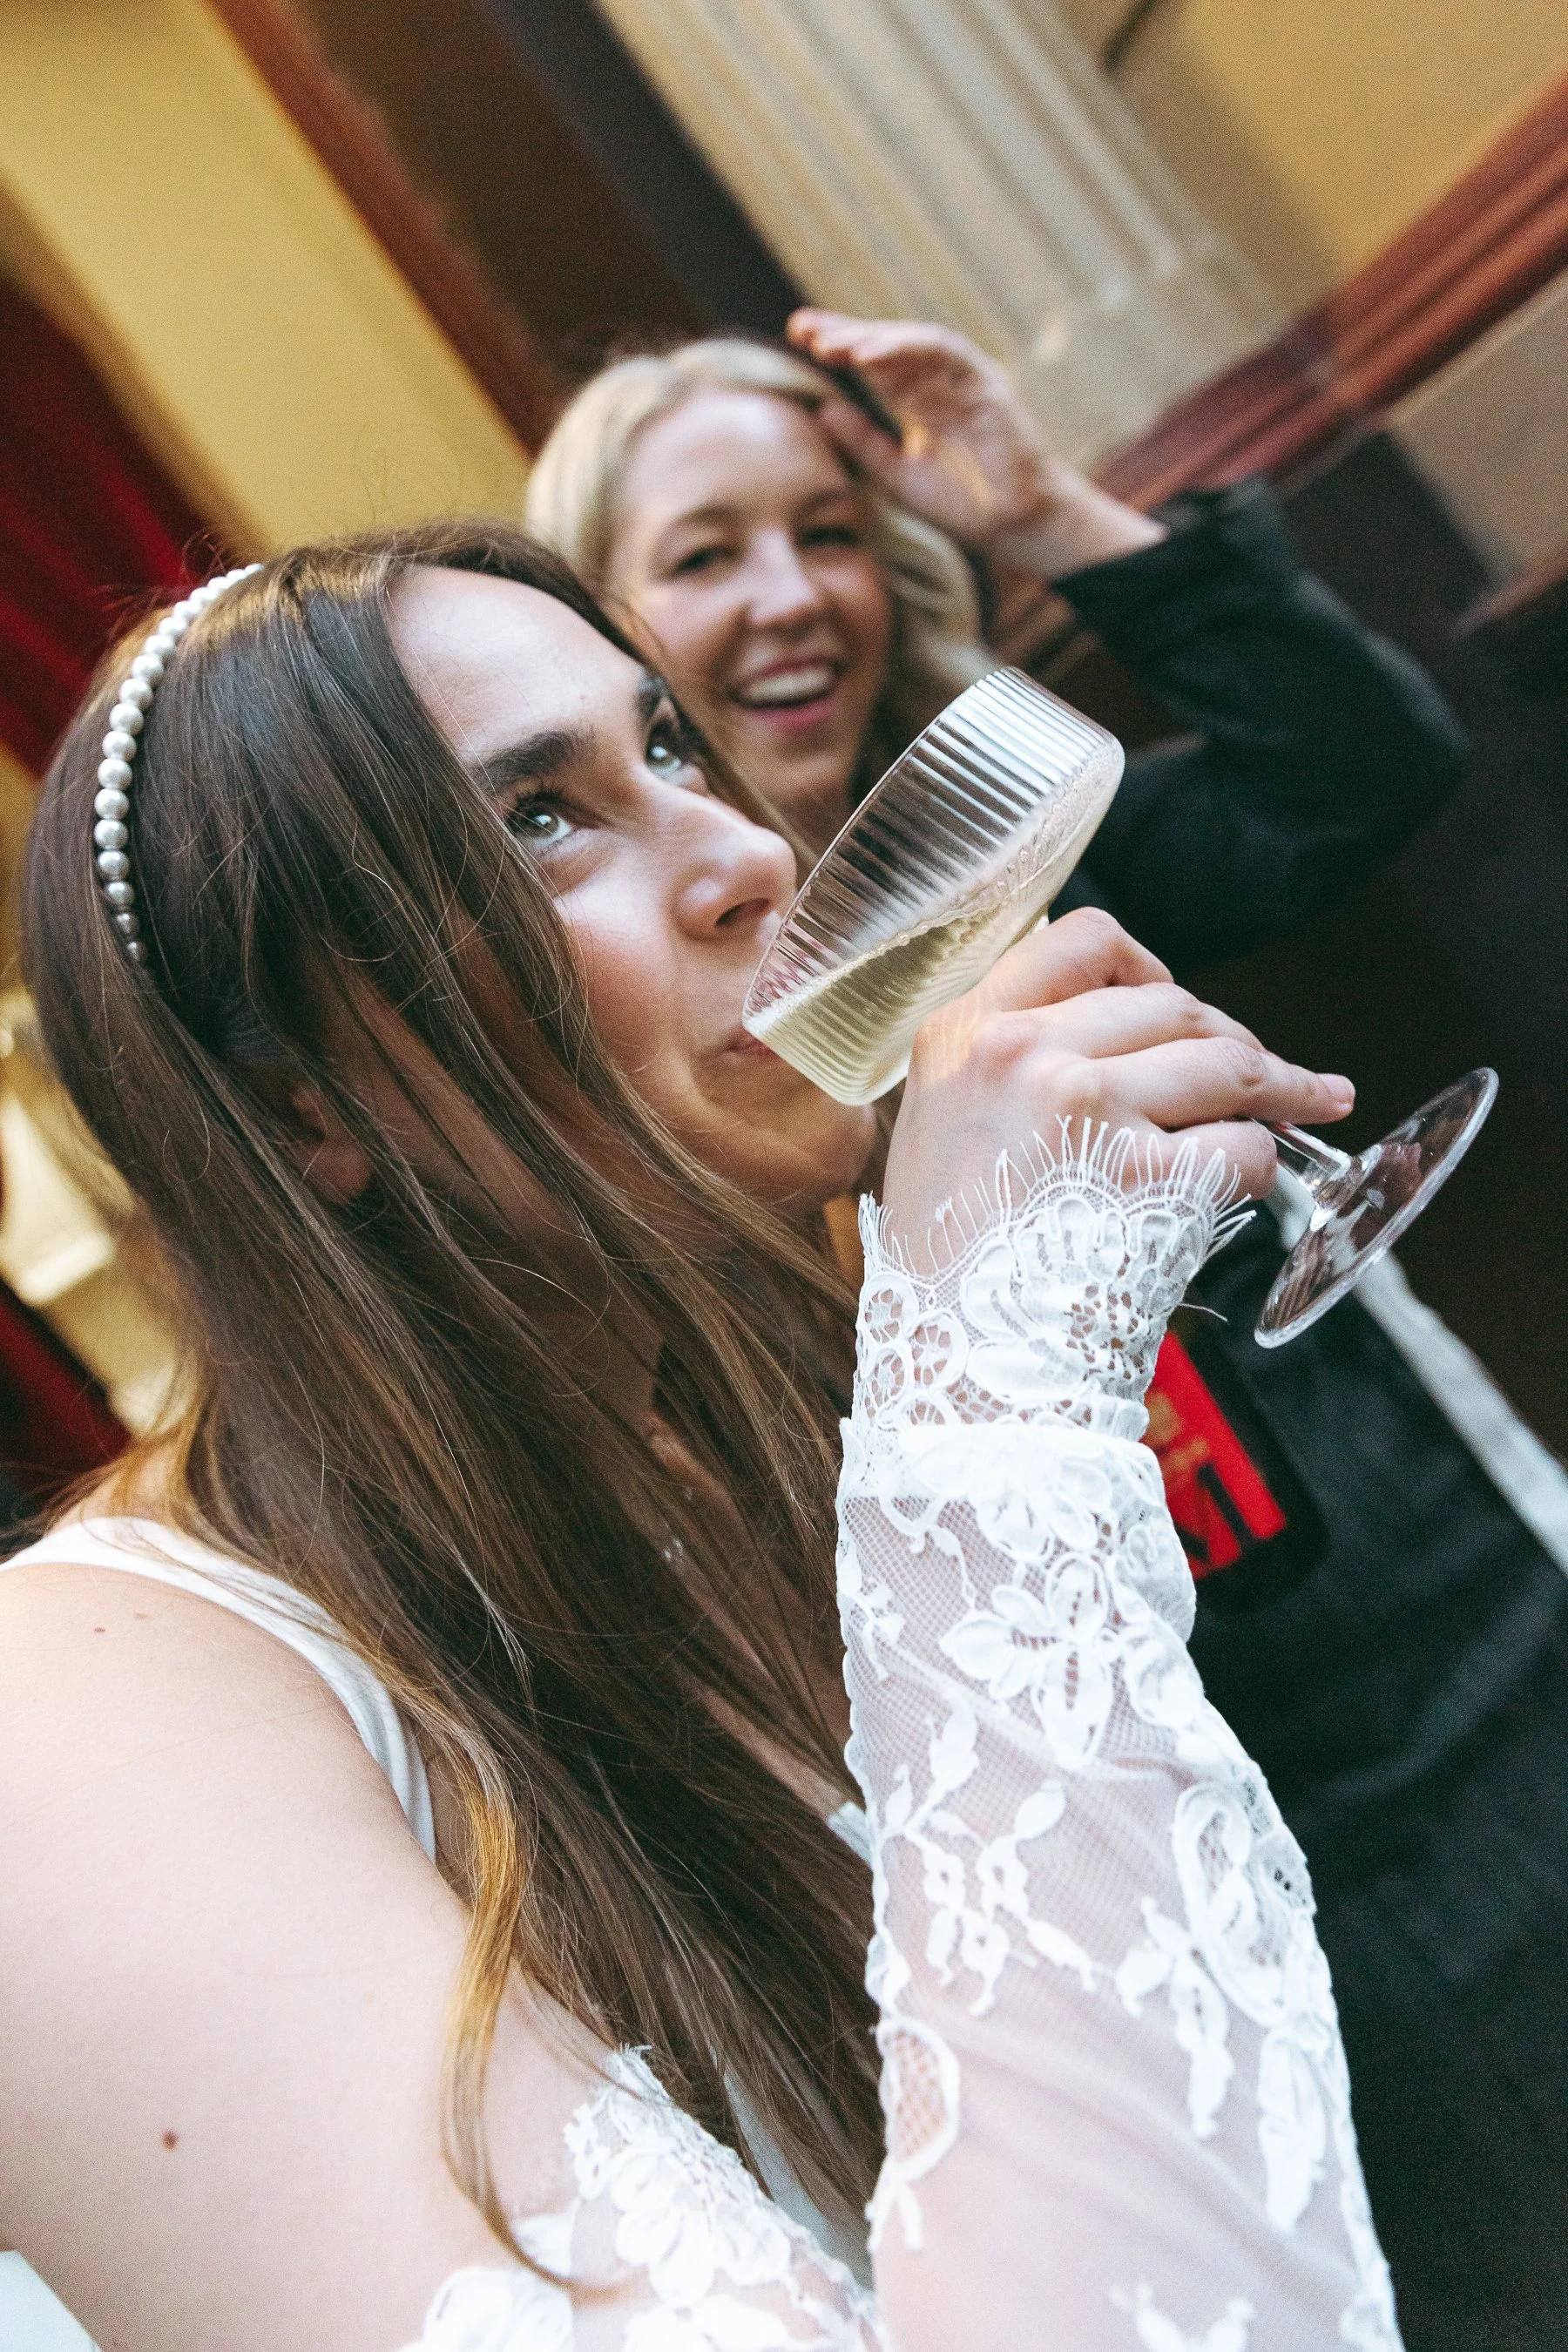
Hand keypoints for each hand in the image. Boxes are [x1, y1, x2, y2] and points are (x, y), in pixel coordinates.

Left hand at [787, 310, 1163, 575]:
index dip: (838, 349)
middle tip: (801, 328)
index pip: (873, 365)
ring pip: (912, 343)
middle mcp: (940, 384)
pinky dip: (906, 349)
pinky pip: (943, 353)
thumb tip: (823, 408)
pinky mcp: (985, 383)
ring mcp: (964, 380)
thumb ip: (863, 443)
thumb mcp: (899, 475)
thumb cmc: (967, 506)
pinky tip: (869, 356)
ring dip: (870, 338)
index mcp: (919, 402)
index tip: (797, 339)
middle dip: (845, 333)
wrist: (1019, 528)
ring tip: (830, 342)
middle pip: (887, 346)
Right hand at [883, 908, 1353, 1263]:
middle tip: (1270, 1078)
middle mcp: (1021, 1054)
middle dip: (1234, 1041)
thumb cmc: (957, 1266)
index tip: (1178, 1002)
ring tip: (1311, 1108)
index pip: (1083, 940)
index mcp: (966, 1034)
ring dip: (1277, 1092)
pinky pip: (1245, 1147)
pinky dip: (1263, 1169)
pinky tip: (1250, 1191)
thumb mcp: (943, 1130)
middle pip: (1172, 1005)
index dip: (1149, 967)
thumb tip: (1114, 1030)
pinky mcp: (1147, 1176)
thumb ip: (1009, 1067)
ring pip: (1224, 1064)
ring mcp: (1085, 1108)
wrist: (962, 1366)